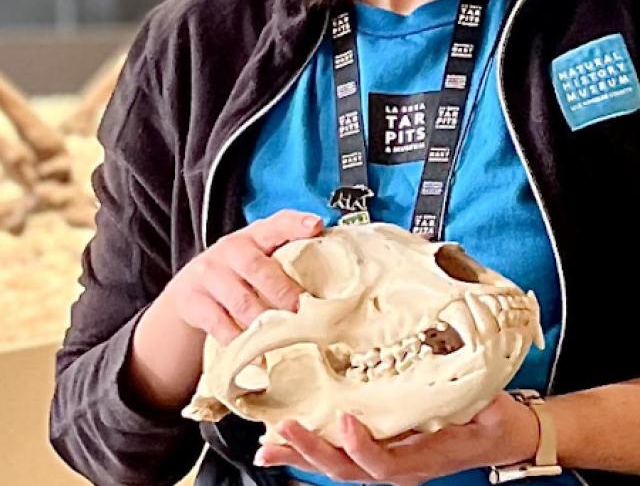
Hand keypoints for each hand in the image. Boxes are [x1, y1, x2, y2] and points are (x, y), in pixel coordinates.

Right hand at [163, 209, 323, 342]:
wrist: (189, 289)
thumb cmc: (240, 273)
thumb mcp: (258, 257)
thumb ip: (287, 259)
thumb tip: (336, 279)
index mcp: (254, 236)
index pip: (276, 224)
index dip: (296, 224)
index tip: (316, 226)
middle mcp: (231, 250)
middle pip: (258, 268)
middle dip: (284, 292)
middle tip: (304, 312)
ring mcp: (209, 275)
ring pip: (241, 302)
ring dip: (265, 322)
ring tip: (285, 337)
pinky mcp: (193, 302)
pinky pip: (219, 325)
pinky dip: (240, 340)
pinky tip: (256, 353)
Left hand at [254, 393, 539, 485]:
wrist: (503, 435)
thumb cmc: (492, 417)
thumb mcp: (484, 403)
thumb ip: (461, 388)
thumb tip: (445, 350)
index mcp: (426, 456)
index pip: (388, 463)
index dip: (364, 447)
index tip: (347, 421)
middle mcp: (402, 465)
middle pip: (352, 469)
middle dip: (315, 452)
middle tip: (285, 432)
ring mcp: (390, 460)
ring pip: (340, 466)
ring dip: (303, 455)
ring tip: (269, 446)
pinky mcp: (381, 449)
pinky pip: (342, 455)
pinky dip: (312, 449)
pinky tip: (283, 444)